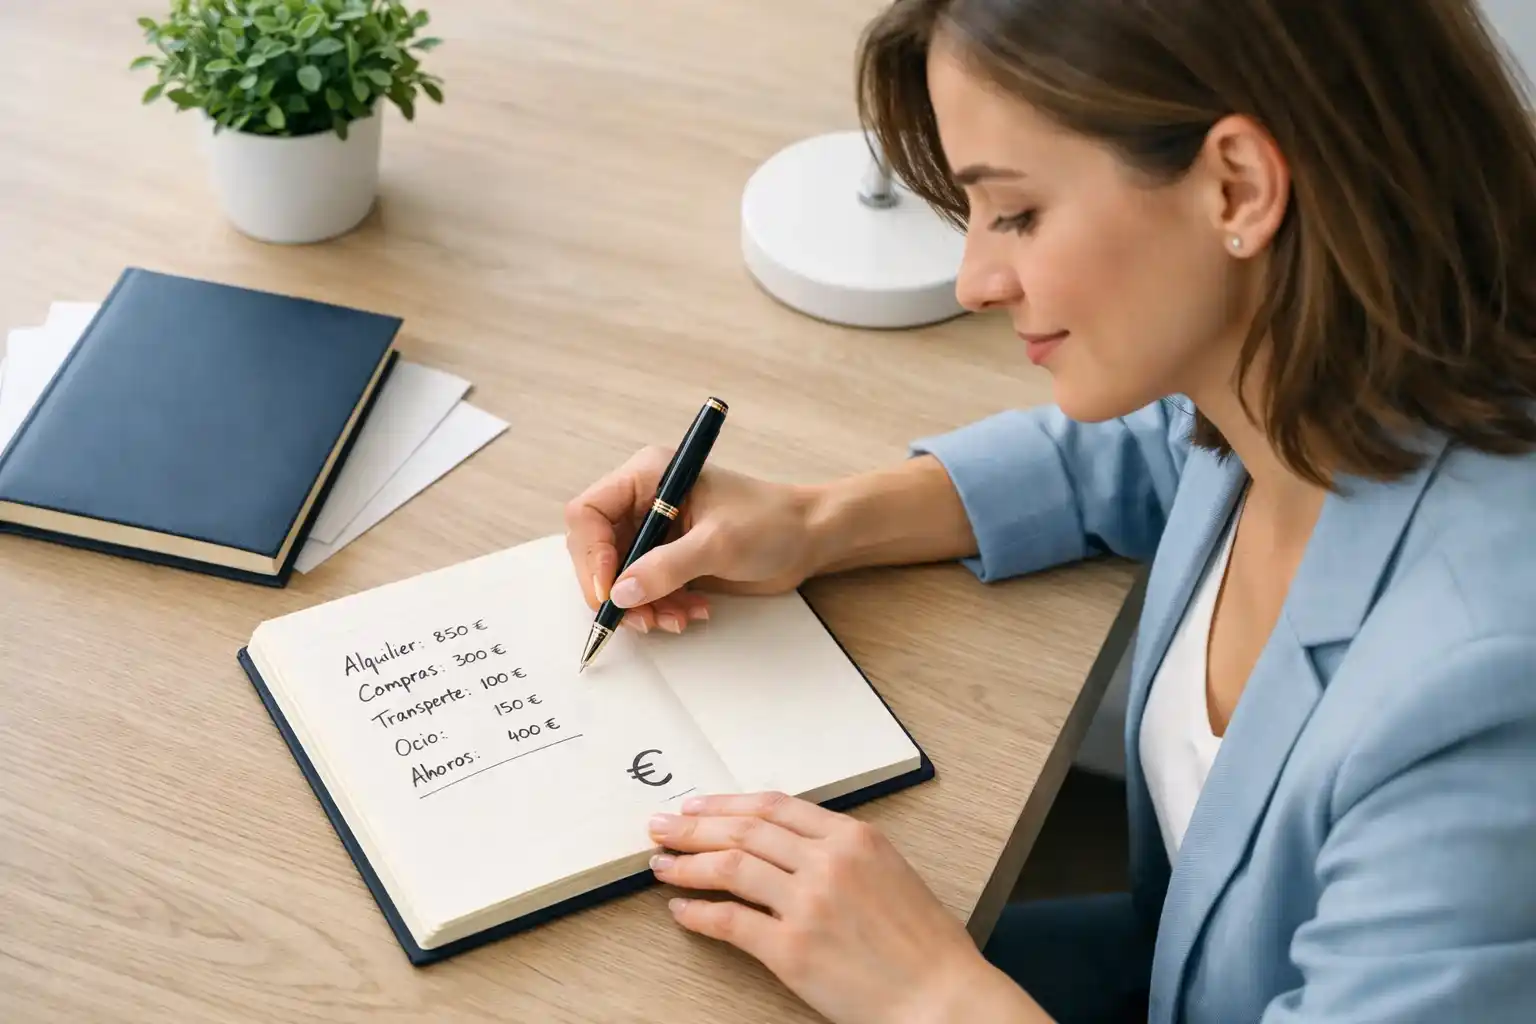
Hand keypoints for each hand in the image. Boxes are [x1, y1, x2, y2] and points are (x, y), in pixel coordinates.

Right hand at [564, 447, 826, 633]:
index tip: (609, 591)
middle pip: (598, 550)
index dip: (592, 555)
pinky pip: (645, 590)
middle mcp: (646, 501)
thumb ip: (666, 567)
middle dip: (617, 590)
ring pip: (620, 577)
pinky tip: (692, 611)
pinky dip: (661, 607)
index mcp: (649, 476)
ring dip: (642, 605)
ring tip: (677, 618)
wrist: (810, 538)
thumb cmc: (772, 522)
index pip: (590, 513)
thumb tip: (620, 594)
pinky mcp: (671, 558)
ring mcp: (657, 531)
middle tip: (641, 619)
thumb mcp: (718, 544)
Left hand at [646, 792, 1041, 1023]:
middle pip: (744, 830)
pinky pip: (731, 921)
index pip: (773, 806)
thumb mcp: (889, 871)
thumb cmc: (923, 943)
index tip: (696, 806)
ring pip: (730, 867)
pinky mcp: (792, 950)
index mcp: (854, 837)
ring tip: (661, 865)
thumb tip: (782, 843)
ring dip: (687, 864)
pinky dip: (699, 913)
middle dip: (694, 826)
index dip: (726, 803)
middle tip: (661, 827)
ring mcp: (808, 904)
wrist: (942, 996)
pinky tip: (682, 910)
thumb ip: (839, 850)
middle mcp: (828, 861)